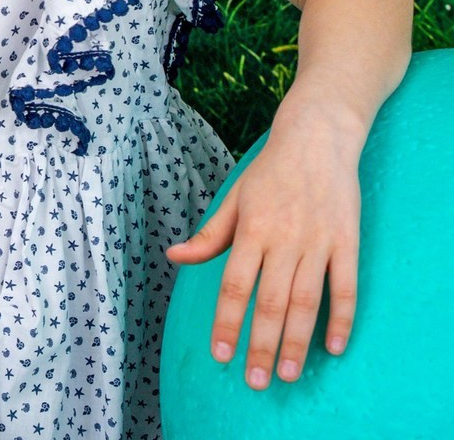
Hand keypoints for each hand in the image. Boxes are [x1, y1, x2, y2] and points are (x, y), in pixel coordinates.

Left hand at [165, 92, 363, 389]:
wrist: (316, 138)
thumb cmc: (269, 172)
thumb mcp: (234, 199)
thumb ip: (209, 235)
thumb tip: (172, 257)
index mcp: (252, 229)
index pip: (234, 284)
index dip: (227, 321)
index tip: (220, 354)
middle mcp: (284, 238)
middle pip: (271, 301)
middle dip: (261, 344)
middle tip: (256, 381)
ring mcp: (318, 241)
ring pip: (306, 300)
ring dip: (297, 341)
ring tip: (288, 374)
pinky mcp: (347, 241)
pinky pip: (345, 286)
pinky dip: (342, 317)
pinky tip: (334, 346)